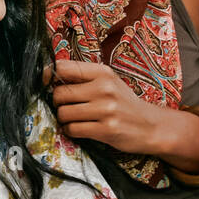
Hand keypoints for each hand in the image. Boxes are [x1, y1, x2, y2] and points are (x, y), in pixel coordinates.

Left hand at [44, 60, 166, 153]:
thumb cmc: (124, 103)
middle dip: (56, 102)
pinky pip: (73, 129)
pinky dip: (71, 131)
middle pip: (59, 93)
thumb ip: (84, 78)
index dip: (49, 76)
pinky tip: (80, 129)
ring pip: (64, 113)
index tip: (47, 84)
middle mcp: (104, 88)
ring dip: (63, 119)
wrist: (152, 126)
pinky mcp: (106, 130)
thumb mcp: (109, 82)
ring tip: (74, 119)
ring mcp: (106, 110)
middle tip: (65, 106)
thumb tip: (49, 77)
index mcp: (103, 72)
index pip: (63, 67)